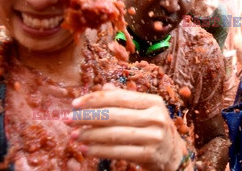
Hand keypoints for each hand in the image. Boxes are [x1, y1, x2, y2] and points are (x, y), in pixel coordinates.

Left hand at [67, 87, 187, 170]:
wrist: (174, 155)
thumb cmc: (154, 128)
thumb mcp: (145, 110)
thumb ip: (125, 99)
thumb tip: (103, 87)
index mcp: (153, 101)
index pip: (118, 97)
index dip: (94, 99)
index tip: (74, 104)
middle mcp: (155, 117)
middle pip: (113, 115)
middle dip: (87, 118)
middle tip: (68, 120)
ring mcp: (154, 136)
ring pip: (113, 134)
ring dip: (89, 135)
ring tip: (73, 136)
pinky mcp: (149, 154)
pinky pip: (118, 151)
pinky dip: (98, 151)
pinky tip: (85, 149)